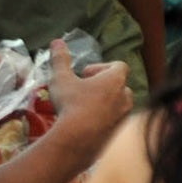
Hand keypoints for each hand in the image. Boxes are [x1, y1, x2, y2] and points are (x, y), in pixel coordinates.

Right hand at [43, 40, 129, 157]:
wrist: (77, 141)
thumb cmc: (71, 104)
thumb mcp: (61, 79)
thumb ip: (60, 59)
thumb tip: (57, 41)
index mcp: (115, 81)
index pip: (119, 66)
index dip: (101, 67)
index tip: (84, 75)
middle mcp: (124, 98)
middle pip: (120, 85)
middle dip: (103, 86)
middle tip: (84, 90)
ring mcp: (123, 118)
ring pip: (119, 105)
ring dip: (104, 103)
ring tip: (84, 107)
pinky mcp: (118, 134)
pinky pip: (114, 122)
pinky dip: (103, 119)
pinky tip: (85, 124)